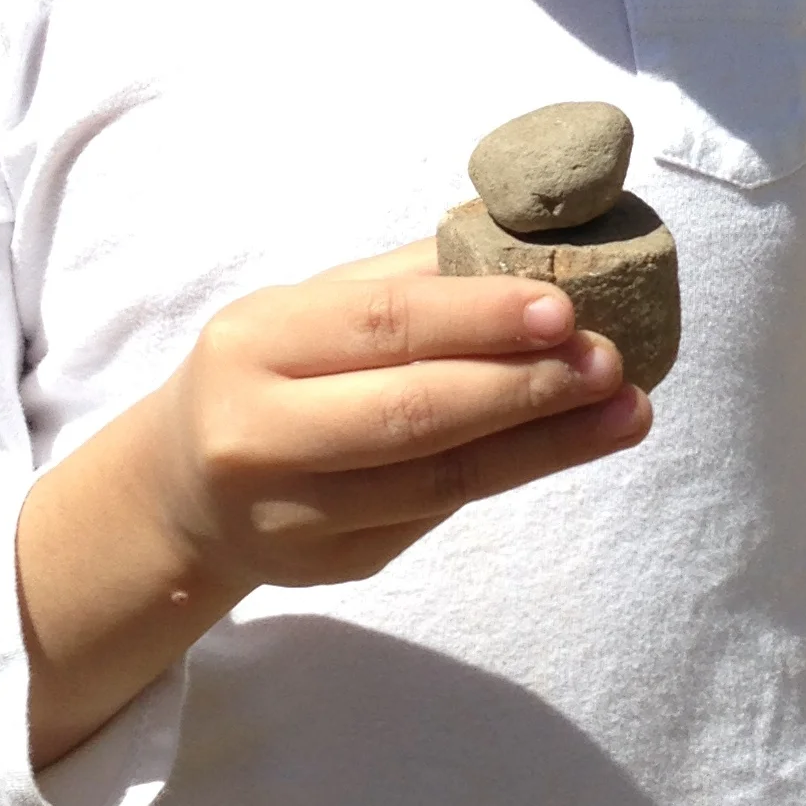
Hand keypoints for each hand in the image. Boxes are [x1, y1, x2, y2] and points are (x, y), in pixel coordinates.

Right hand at [149, 237, 650, 591]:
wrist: (182, 487)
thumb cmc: (273, 369)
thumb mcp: (313, 306)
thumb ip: (413, 278)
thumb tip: (536, 240)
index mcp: (253, 343)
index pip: (382, 326)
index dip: (479, 318)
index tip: (564, 308)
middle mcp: (258, 433)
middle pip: (412, 414)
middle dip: (525, 388)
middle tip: (611, 362)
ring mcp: (291, 514)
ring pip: (435, 481)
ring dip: (543, 445)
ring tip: (623, 411)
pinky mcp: (329, 565)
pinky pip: (431, 519)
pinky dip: (507, 477)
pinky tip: (568, 446)